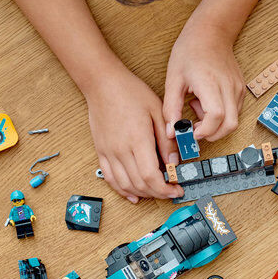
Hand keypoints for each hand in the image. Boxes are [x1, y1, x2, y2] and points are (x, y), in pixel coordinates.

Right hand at [85, 69, 182, 202]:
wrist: (102, 83)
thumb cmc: (131, 92)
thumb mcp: (157, 111)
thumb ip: (166, 140)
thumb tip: (174, 162)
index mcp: (137, 140)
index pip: (151, 176)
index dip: (165, 189)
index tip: (177, 190)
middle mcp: (120, 150)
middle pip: (139, 185)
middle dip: (158, 194)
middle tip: (171, 191)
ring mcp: (108, 152)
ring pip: (125, 185)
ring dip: (142, 194)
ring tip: (156, 192)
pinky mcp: (100, 151)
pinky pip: (110, 178)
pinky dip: (123, 190)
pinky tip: (134, 195)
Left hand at [163, 18, 245, 144]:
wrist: (211, 32)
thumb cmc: (190, 51)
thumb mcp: (173, 79)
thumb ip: (171, 108)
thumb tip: (172, 132)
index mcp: (210, 83)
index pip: (216, 117)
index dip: (204, 131)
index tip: (190, 132)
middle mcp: (228, 87)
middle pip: (230, 125)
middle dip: (212, 134)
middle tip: (194, 127)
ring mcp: (237, 88)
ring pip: (233, 121)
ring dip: (215, 124)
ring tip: (197, 107)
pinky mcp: (240, 89)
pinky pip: (234, 111)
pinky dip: (220, 116)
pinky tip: (205, 102)